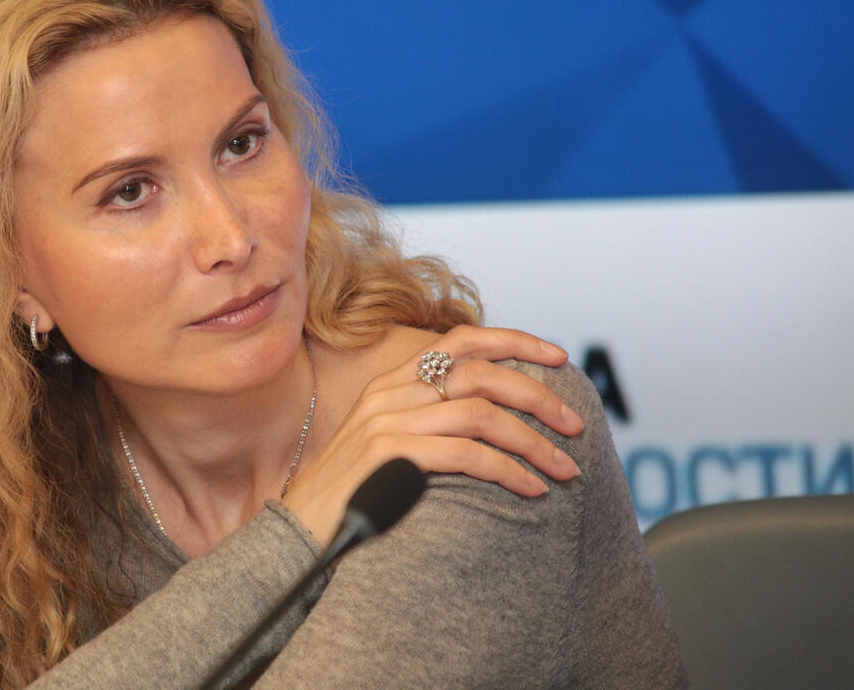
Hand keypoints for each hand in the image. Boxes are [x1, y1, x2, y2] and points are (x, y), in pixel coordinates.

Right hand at [282, 325, 583, 544]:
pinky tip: (531, 489)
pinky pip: (466, 454)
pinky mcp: (388, 456)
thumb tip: (490, 416)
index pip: (460, 339)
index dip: (514, 341)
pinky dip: (508, 469)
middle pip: (480, 372)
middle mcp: (389, 393)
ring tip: (564, 469)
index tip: (559, 357)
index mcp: (391, 382)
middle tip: (574, 424)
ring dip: (532, 440)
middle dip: (538, 395)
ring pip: (481, 412)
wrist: (297, 532)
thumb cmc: (350, 495)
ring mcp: (386, 422)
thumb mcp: (385, 443)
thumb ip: (427, 421)